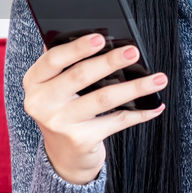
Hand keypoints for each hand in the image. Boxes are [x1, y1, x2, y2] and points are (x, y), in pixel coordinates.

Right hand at [21, 33, 167, 184]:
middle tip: (133, 51)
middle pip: (80, 76)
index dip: (77, 47)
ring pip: (104, 98)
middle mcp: (42, 103)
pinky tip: (155, 106)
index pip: (53, 59)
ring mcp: (61, 123)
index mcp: (34, 82)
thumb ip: (66, 63)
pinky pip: (116, 121)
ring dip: (135, 87)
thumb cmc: (63, 109)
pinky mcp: (81, 140)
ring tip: (158, 78)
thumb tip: (99, 37)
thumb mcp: (54, 86)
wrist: (64, 155)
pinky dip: (139, 113)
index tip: (100, 38)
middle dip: (110, 61)